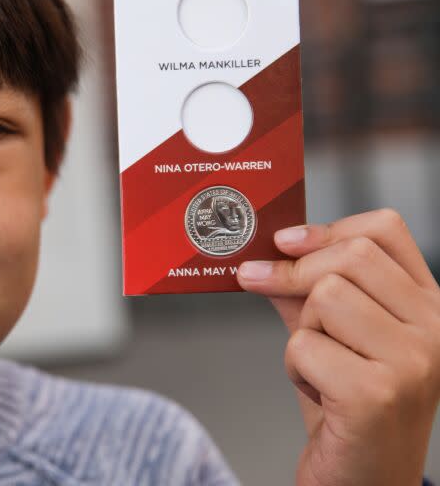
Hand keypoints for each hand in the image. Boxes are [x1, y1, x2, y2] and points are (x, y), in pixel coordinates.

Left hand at [237, 209, 439, 485]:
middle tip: (271, 295)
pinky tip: (320, 394)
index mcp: (429, 306)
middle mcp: (434, 329)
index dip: (326, 229)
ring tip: (321, 368)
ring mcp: (413, 361)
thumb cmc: (348, 406)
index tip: (284, 242)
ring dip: (301, 333)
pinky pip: (304, 344)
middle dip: (296, 278)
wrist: (364, 480)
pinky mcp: (378, 393)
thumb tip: (267, 252)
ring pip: (325, 298)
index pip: (386, 229)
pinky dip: (295, 368)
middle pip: (349, 257)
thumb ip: (308, 291)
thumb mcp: (333, 335)